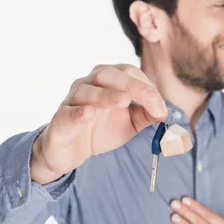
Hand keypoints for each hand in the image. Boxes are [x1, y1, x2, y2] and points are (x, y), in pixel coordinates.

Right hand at [31, 64, 167, 183]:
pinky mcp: (60, 120)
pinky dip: (78, 113)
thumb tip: (164, 111)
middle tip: (151, 99)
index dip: (146, 86)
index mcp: (107, 80)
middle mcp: (87, 84)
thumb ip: (147, 114)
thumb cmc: (101, 129)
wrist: (72, 151)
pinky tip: (89, 113)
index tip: (161, 107)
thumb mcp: (131, 123)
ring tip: (124, 100)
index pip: (128, 72)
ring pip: (87, 91)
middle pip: (107, 75)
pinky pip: (67, 114)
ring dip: (107, 95)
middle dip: (132, 85)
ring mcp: (71, 100)